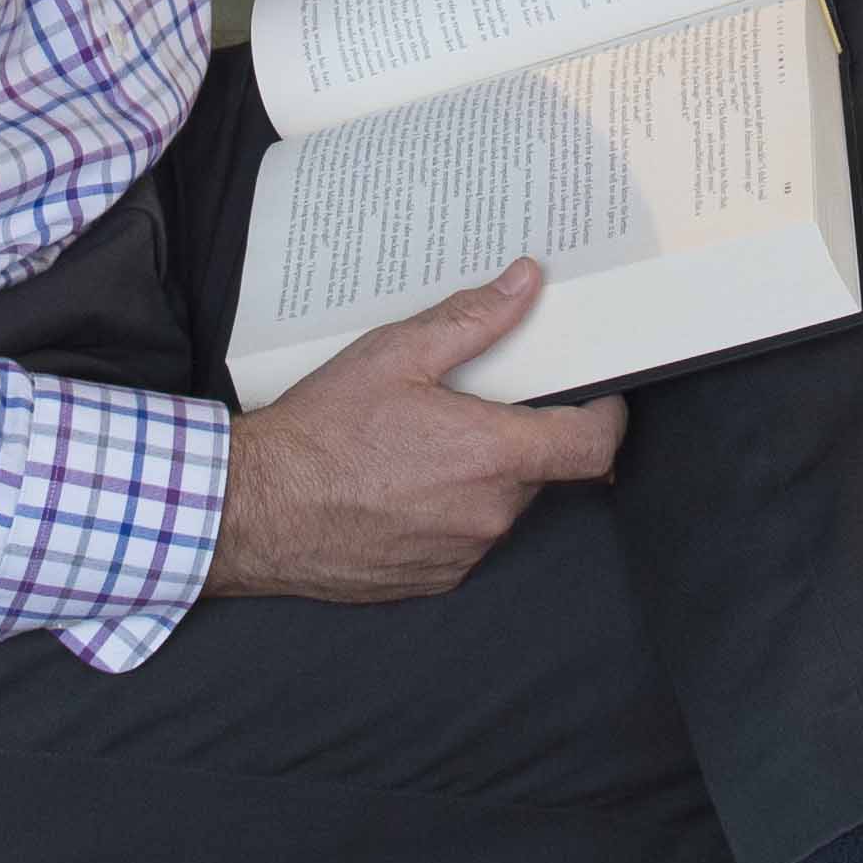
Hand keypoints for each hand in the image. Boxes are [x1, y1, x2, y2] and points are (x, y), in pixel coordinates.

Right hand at [203, 261, 627, 602]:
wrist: (255, 511)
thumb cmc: (322, 430)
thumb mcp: (396, 354)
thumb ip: (473, 320)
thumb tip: (527, 282)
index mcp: (493, 455)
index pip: (593, 446)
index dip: (608, 418)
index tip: (599, 397)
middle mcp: (489, 513)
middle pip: (543, 471)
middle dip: (521, 437)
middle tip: (475, 404)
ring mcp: (463, 553)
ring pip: (501, 505)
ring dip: (482, 476)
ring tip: (424, 444)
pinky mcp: (434, 580)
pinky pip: (465, 539)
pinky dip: (450, 511)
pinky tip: (402, 485)